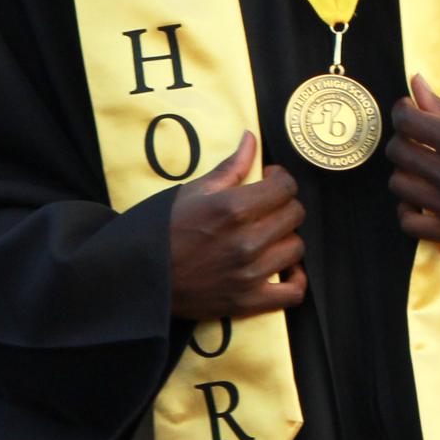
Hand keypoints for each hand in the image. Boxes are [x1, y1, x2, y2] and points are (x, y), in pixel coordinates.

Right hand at [168, 131, 307, 319]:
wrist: (143, 274)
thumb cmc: (166, 228)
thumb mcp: (195, 190)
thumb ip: (231, 166)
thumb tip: (251, 138)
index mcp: (234, 208)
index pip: (285, 186)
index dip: (280, 179)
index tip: (269, 180)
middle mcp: (247, 240)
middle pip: (295, 215)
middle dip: (285, 205)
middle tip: (268, 207)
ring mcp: (250, 273)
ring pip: (296, 248)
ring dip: (286, 238)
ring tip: (271, 236)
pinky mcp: (248, 300)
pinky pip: (293, 292)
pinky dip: (295, 280)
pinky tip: (284, 268)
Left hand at [387, 74, 439, 245]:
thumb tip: (415, 83)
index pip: (408, 122)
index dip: (403, 112)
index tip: (411, 111)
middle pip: (400, 153)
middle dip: (404, 139)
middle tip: (419, 138)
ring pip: (400, 185)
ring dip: (405, 172)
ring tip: (423, 167)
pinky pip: (411, 224)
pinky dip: (408, 209)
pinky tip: (421, 198)